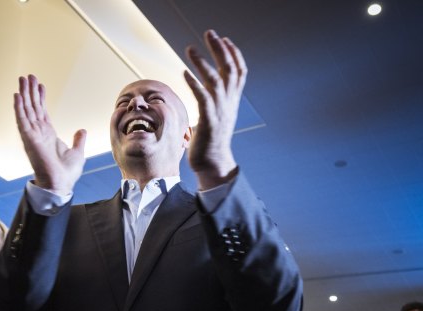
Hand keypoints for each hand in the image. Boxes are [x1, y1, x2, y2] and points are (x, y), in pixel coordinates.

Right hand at [14, 75, 86, 194]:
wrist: (61, 185)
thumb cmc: (67, 173)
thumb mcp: (77, 152)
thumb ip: (79, 140)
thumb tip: (82, 130)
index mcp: (48, 135)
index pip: (42, 112)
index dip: (40, 98)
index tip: (39, 85)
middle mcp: (38, 133)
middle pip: (33, 107)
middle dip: (30, 91)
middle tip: (28, 76)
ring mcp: (33, 135)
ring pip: (26, 110)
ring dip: (24, 95)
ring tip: (22, 79)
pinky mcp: (29, 140)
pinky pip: (22, 121)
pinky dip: (19, 108)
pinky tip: (17, 96)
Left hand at [184, 30, 246, 189]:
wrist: (212, 164)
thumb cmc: (210, 141)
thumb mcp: (216, 117)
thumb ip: (213, 102)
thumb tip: (205, 92)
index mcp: (232, 101)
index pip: (239, 72)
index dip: (234, 54)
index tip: (225, 39)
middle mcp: (229, 103)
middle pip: (229, 70)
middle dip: (220, 49)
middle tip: (210, 33)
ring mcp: (220, 111)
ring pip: (215, 80)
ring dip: (202, 62)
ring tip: (189, 48)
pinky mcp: (209, 121)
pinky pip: (202, 97)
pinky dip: (194, 83)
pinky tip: (184, 72)